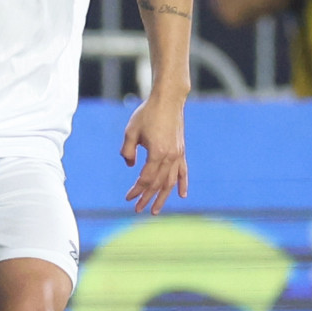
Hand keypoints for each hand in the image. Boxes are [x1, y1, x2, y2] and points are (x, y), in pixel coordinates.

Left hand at [120, 92, 188, 213]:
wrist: (168, 100)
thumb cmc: (147, 114)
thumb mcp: (131, 131)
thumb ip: (127, 151)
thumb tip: (130, 165)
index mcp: (157, 153)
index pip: (146, 179)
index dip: (136, 190)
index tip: (128, 198)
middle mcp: (170, 157)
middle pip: (158, 184)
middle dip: (147, 199)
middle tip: (138, 210)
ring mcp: (178, 155)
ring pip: (171, 182)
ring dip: (163, 198)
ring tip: (156, 210)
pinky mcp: (181, 151)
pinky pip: (183, 171)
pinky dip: (183, 184)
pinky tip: (182, 195)